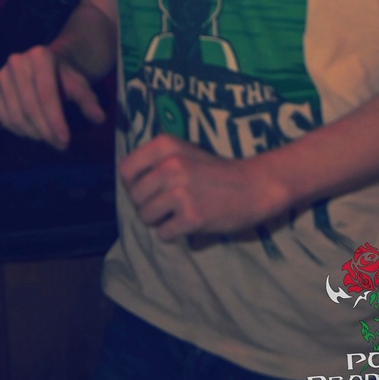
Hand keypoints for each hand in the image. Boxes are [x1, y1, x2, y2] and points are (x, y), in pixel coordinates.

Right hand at [0, 44, 105, 149]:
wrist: (45, 66)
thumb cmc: (64, 77)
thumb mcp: (80, 86)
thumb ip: (88, 101)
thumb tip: (99, 118)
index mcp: (40, 56)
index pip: (46, 94)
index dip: (55, 120)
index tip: (65, 141)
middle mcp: (16, 61)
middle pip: (29, 107)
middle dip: (45, 131)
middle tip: (59, 145)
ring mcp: (1, 74)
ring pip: (15, 115)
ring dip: (32, 133)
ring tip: (48, 138)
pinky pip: (2, 117)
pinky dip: (17, 131)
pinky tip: (32, 132)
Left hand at [119, 135, 285, 241]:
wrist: (253, 186)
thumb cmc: (213, 170)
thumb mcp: (182, 152)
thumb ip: (154, 162)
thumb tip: (126, 183)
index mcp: (165, 145)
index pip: (125, 170)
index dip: (132, 184)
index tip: (147, 189)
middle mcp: (171, 165)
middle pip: (134, 197)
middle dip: (146, 205)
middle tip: (167, 205)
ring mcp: (181, 191)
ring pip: (146, 217)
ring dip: (159, 221)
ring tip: (178, 213)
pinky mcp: (192, 216)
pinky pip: (164, 234)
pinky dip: (173, 233)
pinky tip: (188, 223)